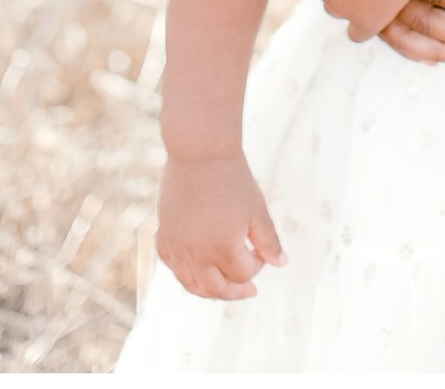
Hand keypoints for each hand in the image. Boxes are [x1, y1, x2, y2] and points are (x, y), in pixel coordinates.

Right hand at [156, 154, 285, 300]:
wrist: (199, 153)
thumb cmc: (233, 179)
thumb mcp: (257, 211)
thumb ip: (269, 241)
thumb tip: (281, 264)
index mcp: (224, 247)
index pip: (243, 274)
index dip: (258, 266)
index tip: (262, 251)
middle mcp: (197, 252)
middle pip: (216, 289)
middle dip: (235, 292)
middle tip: (249, 291)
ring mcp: (177, 244)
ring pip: (190, 283)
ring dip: (209, 290)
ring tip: (222, 288)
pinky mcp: (164, 233)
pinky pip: (170, 263)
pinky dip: (183, 271)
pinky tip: (195, 267)